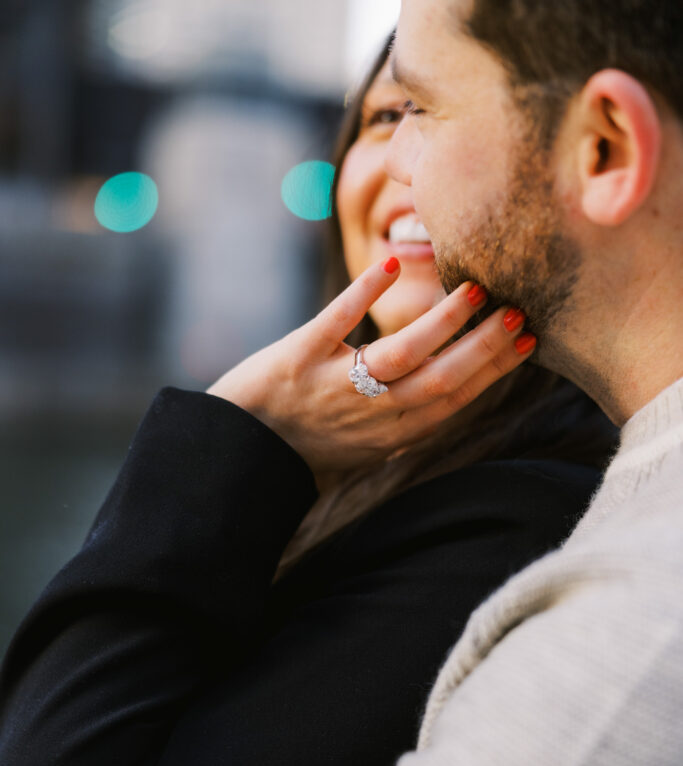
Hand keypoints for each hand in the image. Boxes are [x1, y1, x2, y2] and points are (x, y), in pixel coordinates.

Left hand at [205, 259, 534, 487]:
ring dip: (439, 323)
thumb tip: (464, 384)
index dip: (496, 369)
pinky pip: (334, 324)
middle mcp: (371, 416)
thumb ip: (415, 415)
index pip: (457, 398)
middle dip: (484, 346)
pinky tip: (390, 265)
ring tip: (472, 289)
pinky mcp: (297, 360)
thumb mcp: (374, 444)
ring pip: (398, 356)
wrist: (245, 452)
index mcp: (395, 434)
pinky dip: (361, 295)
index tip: (530, 338)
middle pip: (440, 380)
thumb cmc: (317, 444)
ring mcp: (333, 387)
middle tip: (516, 309)